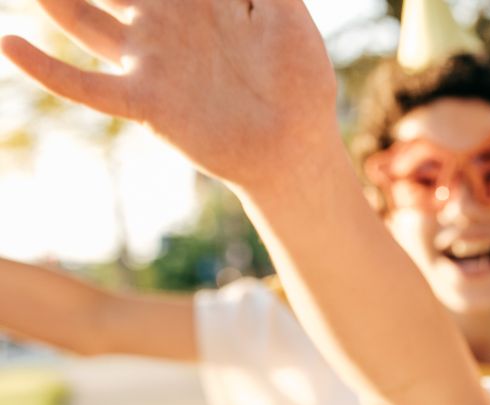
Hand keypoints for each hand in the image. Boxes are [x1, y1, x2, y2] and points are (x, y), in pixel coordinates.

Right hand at [1, 0, 338, 189]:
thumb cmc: (300, 80)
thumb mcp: (287, 16)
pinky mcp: (144, 102)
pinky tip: (10, 44)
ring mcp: (151, 61)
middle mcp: (166, 25)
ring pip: (86, 23)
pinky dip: (45, 69)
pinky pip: (84, 85)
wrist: (297, 145)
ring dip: (57, 3)